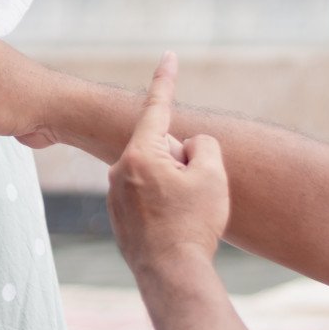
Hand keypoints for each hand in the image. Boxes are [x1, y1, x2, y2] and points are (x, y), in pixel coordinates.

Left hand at [107, 52, 229, 278]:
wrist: (172, 273)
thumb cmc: (193, 225)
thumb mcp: (213, 177)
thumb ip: (204, 146)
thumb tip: (189, 145)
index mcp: (140, 152)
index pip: (157, 107)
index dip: (166, 80)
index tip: (168, 55)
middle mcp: (119, 168)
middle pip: (163, 149)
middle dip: (182, 163)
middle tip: (192, 195)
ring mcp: (115, 192)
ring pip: (157, 175)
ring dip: (174, 186)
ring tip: (182, 216)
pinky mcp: (118, 213)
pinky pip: (148, 196)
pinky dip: (164, 205)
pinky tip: (172, 226)